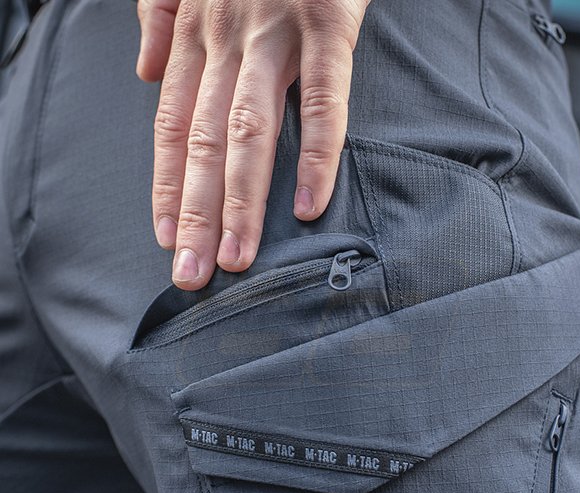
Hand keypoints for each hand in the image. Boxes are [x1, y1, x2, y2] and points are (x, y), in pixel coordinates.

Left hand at [136, 0, 369, 289]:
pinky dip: (315, 155)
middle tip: (191, 274)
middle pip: (203, 144)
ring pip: (249, 132)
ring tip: (237, 259)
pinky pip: (323, 101)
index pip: (172, 126)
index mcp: (196, 35)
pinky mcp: (328, 26)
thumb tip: (145, 71)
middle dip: (196, 214)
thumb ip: (162, 17)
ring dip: (240, 202)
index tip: (165, 237)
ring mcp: (275, 35)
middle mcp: (225, 42)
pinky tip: (310, 205)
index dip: (166, 186)